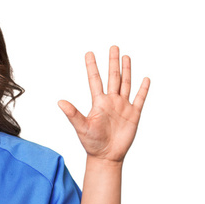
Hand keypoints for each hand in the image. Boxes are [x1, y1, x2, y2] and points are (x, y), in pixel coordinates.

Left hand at [58, 46, 149, 162]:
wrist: (107, 156)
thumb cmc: (92, 143)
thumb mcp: (81, 127)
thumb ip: (72, 113)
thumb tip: (60, 102)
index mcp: (98, 102)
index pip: (95, 80)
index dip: (92, 66)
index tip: (89, 53)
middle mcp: (111, 101)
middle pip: (113, 77)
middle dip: (113, 62)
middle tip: (113, 47)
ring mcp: (123, 107)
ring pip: (126, 84)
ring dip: (126, 71)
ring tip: (126, 57)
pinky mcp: (133, 115)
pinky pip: (139, 99)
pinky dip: (143, 89)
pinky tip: (145, 79)